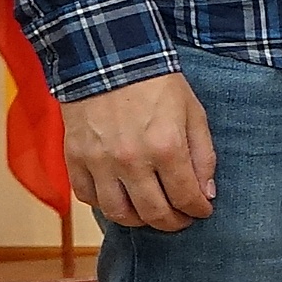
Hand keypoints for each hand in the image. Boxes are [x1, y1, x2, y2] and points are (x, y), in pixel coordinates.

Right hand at [67, 72, 215, 231]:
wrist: (109, 59)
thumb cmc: (157, 84)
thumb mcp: (193, 113)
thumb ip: (203, 156)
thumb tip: (206, 193)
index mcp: (166, 147)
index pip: (186, 197)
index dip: (198, 210)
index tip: (203, 210)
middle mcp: (131, 160)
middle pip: (153, 213)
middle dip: (173, 223)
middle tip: (181, 219)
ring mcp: (99, 162)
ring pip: (118, 213)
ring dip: (138, 220)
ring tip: (151, 213)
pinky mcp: (75, 158)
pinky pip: (87, 196)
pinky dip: (104, 204)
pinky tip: (119, 197)